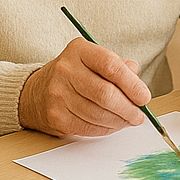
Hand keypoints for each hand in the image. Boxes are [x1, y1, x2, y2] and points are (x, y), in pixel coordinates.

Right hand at [18, 37, 150, 136]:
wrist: (36, 92)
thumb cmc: (74, 75)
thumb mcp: (93, 61)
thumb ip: (118, 68)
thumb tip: (139, 83)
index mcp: (79, 50)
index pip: (111, 66)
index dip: (132, 84)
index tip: (144, 97)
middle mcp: (66, 70)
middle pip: (105, 93)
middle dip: (128, 108)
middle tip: (139, 115)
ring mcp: (58, 94)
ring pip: (98, 113)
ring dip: (119, 121)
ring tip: (128, 120)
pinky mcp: (56, 116)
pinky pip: (88, 127)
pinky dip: (106, 128)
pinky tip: (112, 124)